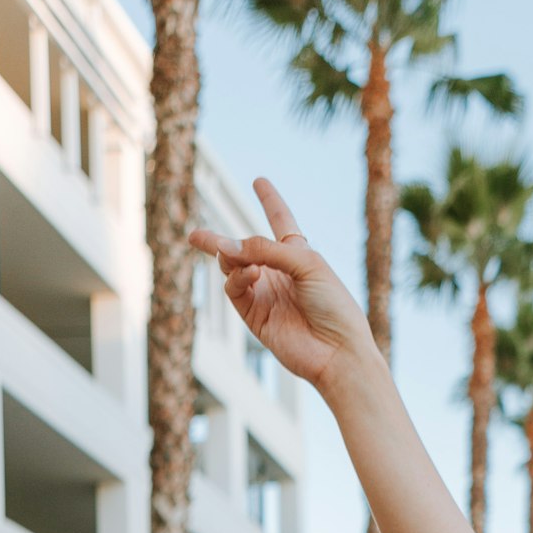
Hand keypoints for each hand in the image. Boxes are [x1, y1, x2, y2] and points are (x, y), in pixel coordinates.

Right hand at [189, 178, 372, 391]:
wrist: (338, 350)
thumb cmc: (334, 305)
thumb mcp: (306, 263)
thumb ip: (266, 248)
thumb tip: (225, 245)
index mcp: (299, 255)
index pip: (281, 222)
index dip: (270, 201)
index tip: (259, 181)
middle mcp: (279, 272)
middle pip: (242, 248)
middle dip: (218, 241)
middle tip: (195, 236)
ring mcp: (265, 293)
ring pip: (231, 266)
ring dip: (230, 256)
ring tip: (234, 255)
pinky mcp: (254, 315)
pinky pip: (234, 288)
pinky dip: (237, 276)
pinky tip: (251, 274)